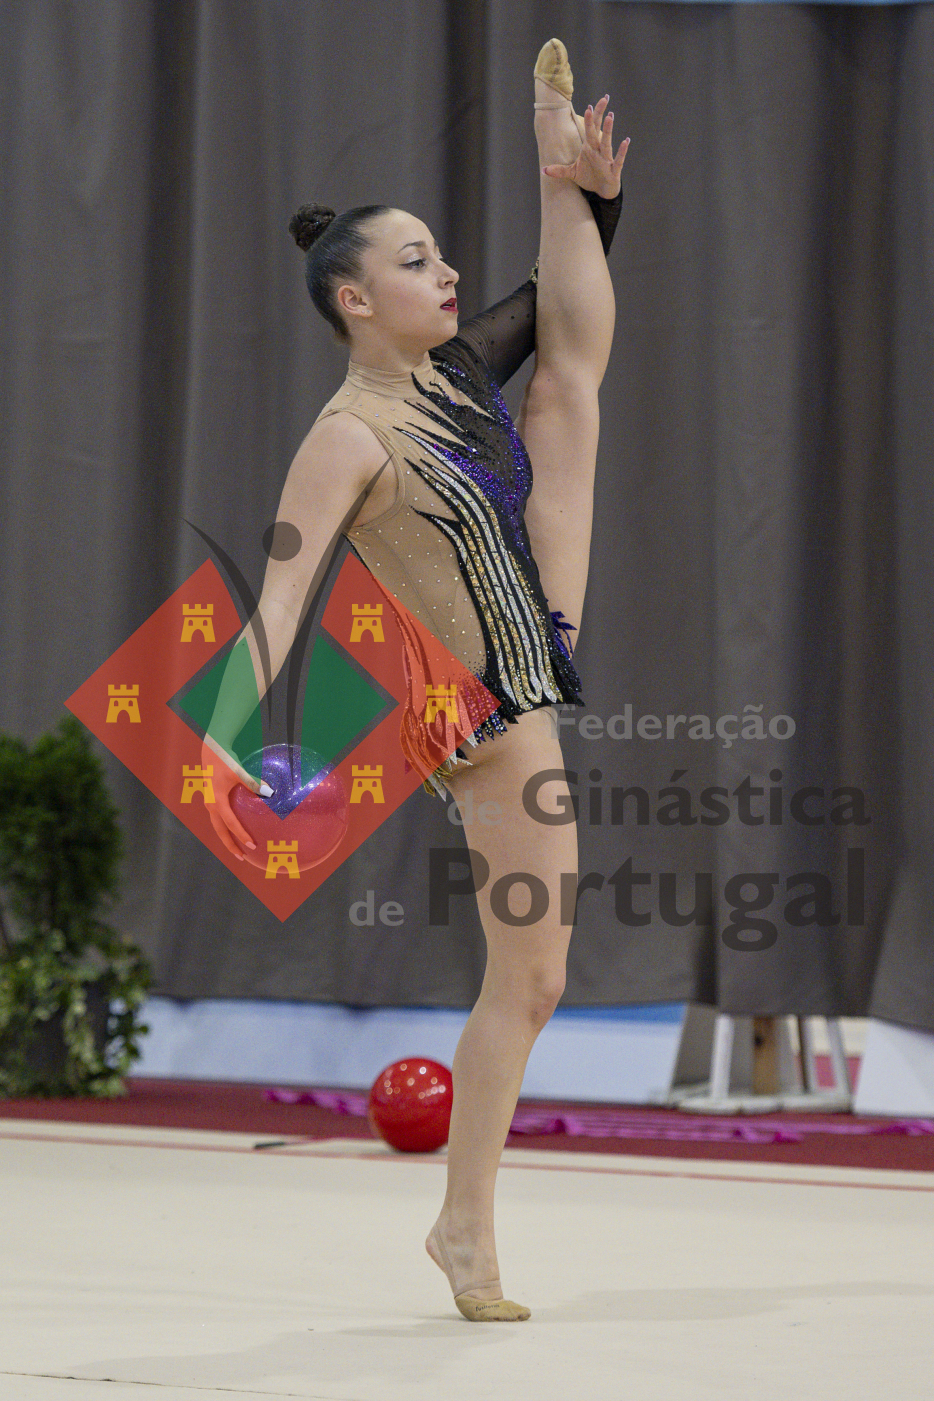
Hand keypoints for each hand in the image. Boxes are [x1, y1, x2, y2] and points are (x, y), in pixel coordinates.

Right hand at [201, 737, 263, 862]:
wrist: (211, 751)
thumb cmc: (226, 761)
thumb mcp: (239, 771)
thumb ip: (254, 783)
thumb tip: (271, 792)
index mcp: (217, 800)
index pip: (230, 822)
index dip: (240, 835)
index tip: (252, 845)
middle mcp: (210, 805)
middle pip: (220, 831)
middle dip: (230, 845)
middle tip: (243, 858)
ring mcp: (209, 804)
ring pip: (217, 827)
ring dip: (227, 839)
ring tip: (239, 850)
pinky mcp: (211, 801)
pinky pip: (218, 820)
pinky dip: (226, 828)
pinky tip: (237, 831)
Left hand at [543, 95, 628, 199]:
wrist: (601, 191)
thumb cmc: (589, 178)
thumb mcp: (572, 173)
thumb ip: (559, 170)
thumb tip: (543, 170)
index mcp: (589, 148)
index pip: (590, 130)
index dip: (590, 118)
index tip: (589, 105)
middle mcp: (599, 150)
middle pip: (598, 130)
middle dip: (600, 115)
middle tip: (604, 99)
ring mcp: (606, 159)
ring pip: (607, 142)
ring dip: (608, 130)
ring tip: (610, 116)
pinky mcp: (613, 170)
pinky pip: (618, 159)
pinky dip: (622, 151)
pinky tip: (626, 141)